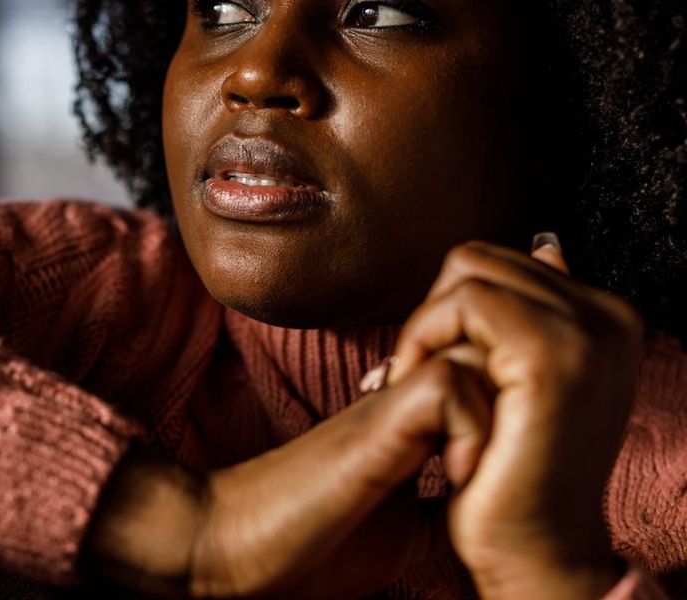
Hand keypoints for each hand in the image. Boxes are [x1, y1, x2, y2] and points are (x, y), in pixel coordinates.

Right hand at [85, 355, 493, 597]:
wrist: (238, 546)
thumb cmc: (315, 542)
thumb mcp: (406, 529)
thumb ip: (444, 505)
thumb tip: (491, 515)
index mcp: (414, 419)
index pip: (489, 364)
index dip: (523, 389)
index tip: (534, 443)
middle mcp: (405, 395)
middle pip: (493, 343)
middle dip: (527, 386)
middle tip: (530, 449)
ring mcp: (390, 403)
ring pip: (480, 350)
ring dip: (508, 404)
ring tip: (499, 465)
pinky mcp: (375, 422)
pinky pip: (450, 387)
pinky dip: (474, 429)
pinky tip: (464, 476)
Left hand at [388, 238, 642, 598]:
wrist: (533, 549)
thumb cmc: (510, 473)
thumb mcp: (521, 383)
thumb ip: (531, 317)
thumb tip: (545, 245)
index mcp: (605, 318)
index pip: (499, 264)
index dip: (447, 311)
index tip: (432, 368)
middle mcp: (609, 315)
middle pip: (479, 260)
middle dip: (434, 314)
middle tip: (416, 377)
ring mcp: (589, 331)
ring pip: (466, 275)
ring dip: (424, 329)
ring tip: (419, 386)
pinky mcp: (553, 354)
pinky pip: (462, 303)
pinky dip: (424, 339)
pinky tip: (418, 387)